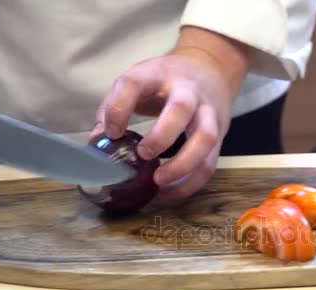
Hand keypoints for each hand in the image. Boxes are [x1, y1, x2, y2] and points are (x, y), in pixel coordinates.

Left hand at [91, 26, 249, 203]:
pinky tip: (170, 193)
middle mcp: (187, 90)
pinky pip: (209, 162)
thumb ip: (115, 107)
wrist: (210, 69)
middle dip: (161, 136)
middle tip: (143, 155)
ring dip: (183, 164)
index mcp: (157, 73)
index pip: (135, 83)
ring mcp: (207, 112)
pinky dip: (190, 183)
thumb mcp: (139, 82)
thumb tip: (97, 143)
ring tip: (159, 182)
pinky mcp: (218, 134)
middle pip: (180, 109)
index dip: (120, 108)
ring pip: (205, 138)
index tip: (112, 132)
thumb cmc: (165, 82)